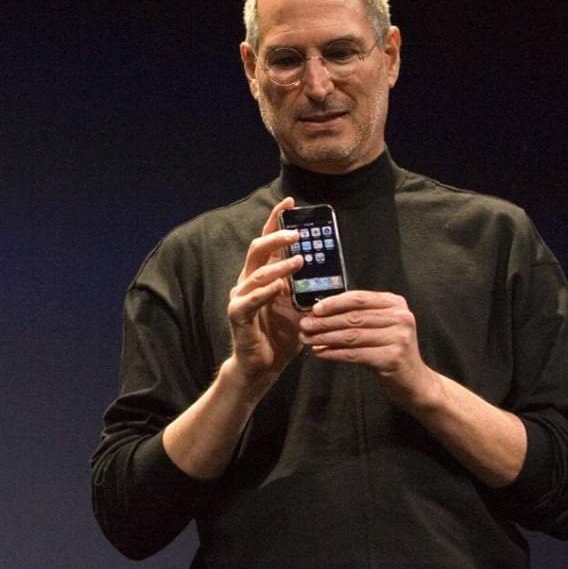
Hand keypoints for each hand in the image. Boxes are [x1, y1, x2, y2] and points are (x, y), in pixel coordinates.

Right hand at [226, 197, 304, 380]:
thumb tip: (329, 269)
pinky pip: (250, 300)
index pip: (267, 242)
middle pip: (257, 251)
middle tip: (297, 233)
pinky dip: (265, 292)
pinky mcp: (238, 315)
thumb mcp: (299, 306)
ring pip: (256, 273)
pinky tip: (280, 288)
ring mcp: (240, 297)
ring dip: (279, 266)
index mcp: (261, 275)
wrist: (263, 366)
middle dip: (277, 238)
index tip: (289, 202)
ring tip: (300, 261)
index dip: (275, 220)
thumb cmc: (280, 335)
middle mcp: (247, 282)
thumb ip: (306, 287)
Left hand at [298, 290, 434, 407]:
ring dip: (324, 337)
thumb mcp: (377, 327)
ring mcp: (399, 338)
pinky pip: (355, 354)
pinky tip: (320, 352)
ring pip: (352, 336)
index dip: (334, 303)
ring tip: (307, 339)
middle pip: (354, 317)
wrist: (413, 381)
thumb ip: (356, 316)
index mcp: (395, 304)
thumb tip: (318, 313)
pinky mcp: (392, 358)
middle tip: (304, 325)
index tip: (314, 310)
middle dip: (324, 322)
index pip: (359, 298)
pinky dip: (334, 353)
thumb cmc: (388, 350)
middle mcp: (400, 317)